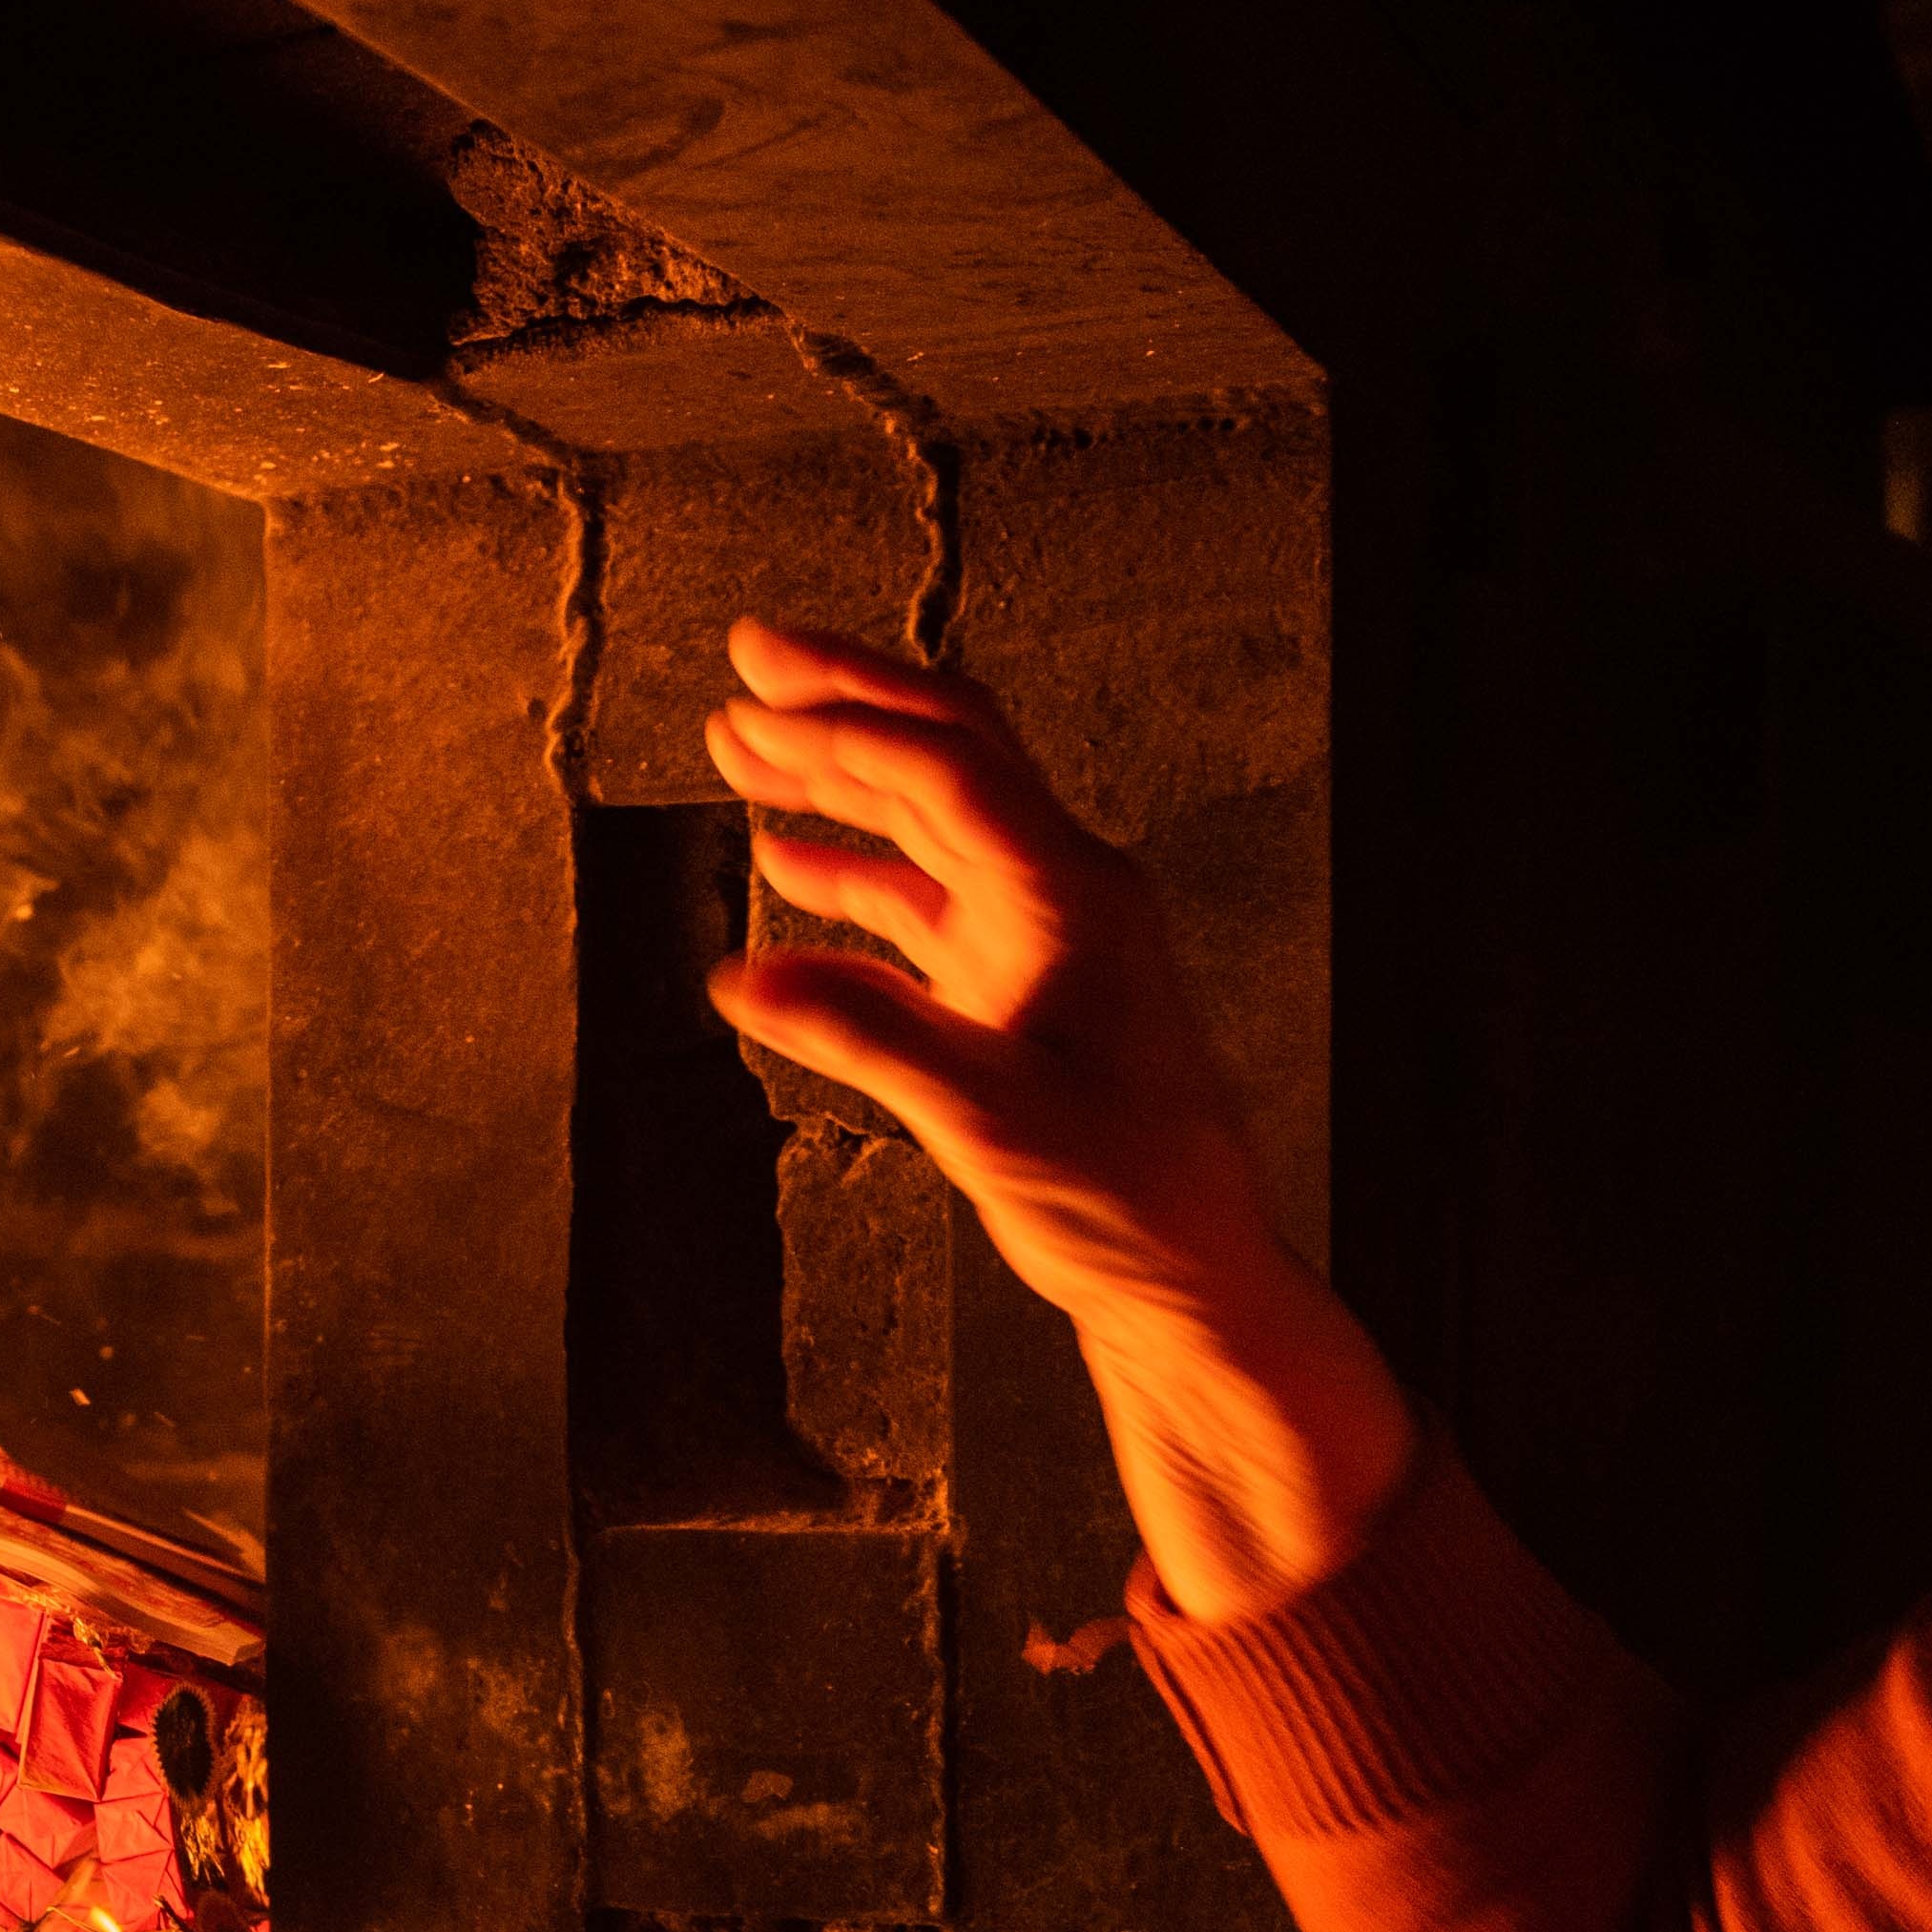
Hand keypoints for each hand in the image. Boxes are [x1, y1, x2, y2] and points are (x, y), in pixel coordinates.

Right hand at [702, 620, 1413, 1616]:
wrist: (1192, 1272)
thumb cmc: (1123, 1196)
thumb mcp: (986, 1119)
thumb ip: (864, 1038)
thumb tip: (739, 980)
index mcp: (1072, 896)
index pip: (946, 768)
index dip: (842, 726)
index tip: (751, 702)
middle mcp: (1062, 894)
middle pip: (946, 755)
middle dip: (845, 701)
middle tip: (747, 659)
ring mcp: (1041, 939)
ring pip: (930, 825)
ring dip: (837, 783)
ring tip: (742, 748)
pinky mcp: (1019, 992)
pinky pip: (925, 910)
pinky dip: (852, 885)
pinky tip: (784, 877)